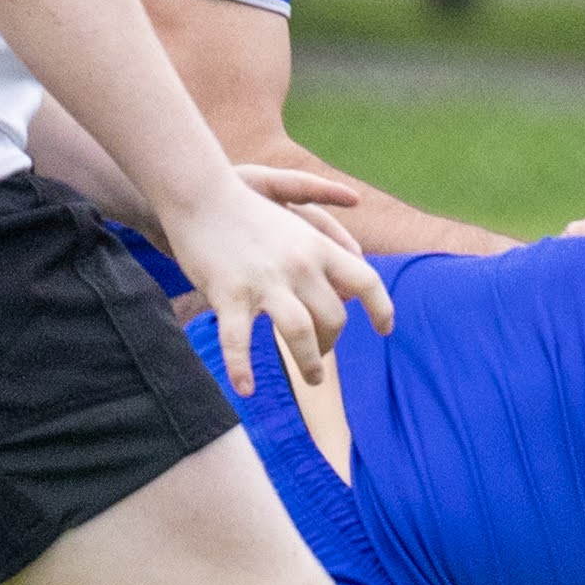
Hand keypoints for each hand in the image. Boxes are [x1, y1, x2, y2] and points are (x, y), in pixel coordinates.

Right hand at [159, 181, 392, 394]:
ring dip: (309, 363)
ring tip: (312, 380)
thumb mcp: (297, 225)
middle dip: (332, 343)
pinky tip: (245, 389)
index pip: (367, 281)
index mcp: (319, 248)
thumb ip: (327, 250)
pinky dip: (242, 369)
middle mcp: (300, 266)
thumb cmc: (248, 211)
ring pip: (300, 333)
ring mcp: (265, 282)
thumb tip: (350, 283)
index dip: (382, 308)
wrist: (199, 195)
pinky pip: (239, 341)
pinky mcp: (229, 294)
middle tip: (322, 357)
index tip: (385, 330)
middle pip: (334, 317)